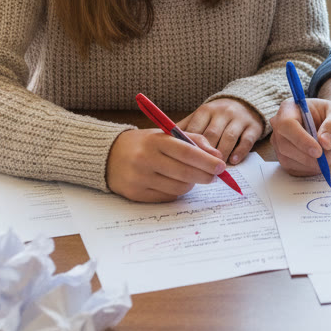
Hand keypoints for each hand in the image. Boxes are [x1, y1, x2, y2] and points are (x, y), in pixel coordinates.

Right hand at [105, 128, 228, 201]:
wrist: (108, 155)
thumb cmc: (144, 143)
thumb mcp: (165, 134)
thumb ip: (193, 141)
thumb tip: (217, 156)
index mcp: (155, 141)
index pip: (187, 152)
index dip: (207, 161)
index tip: (221, 166)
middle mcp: (146, 159)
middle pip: (185, 173)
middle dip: (205, 176)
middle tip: (214, 176)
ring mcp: (140, 179)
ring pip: (178, 187)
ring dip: (191, 183)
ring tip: (191, 176)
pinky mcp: (136, 194)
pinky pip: (167, 197)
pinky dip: (177, 191)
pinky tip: (174, 182)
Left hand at [177, 98, 262, 164]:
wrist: (247, 103)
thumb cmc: (218, 115)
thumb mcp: (202, 117)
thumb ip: (186, 128)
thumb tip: (165, 141)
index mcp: (206, 111)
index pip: (195, 129)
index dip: (189, 146)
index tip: (183, 161)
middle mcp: (222, 112)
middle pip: (211, 134)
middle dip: (205, 154)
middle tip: (199, 170)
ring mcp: (238, 119)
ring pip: (228, 138)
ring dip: (221, 154)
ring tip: (215, 170)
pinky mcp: (253, 126)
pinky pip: (246, 140)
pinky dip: (239, 151)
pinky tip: (233, 161)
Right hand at [270, 97, 330, 175]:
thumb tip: (324, 142)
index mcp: (289, 108)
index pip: (287, 124)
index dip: (301, 139)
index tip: (318, 151)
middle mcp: (279, 125)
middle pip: (284, 145)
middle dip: (307, 156)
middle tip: (328, 158)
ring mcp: (280, 142)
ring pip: (287, 159)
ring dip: (309, 164)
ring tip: (328, 158)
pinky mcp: (284, 156)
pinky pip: (292, 168)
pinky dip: (308, 170)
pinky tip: (320, 164)